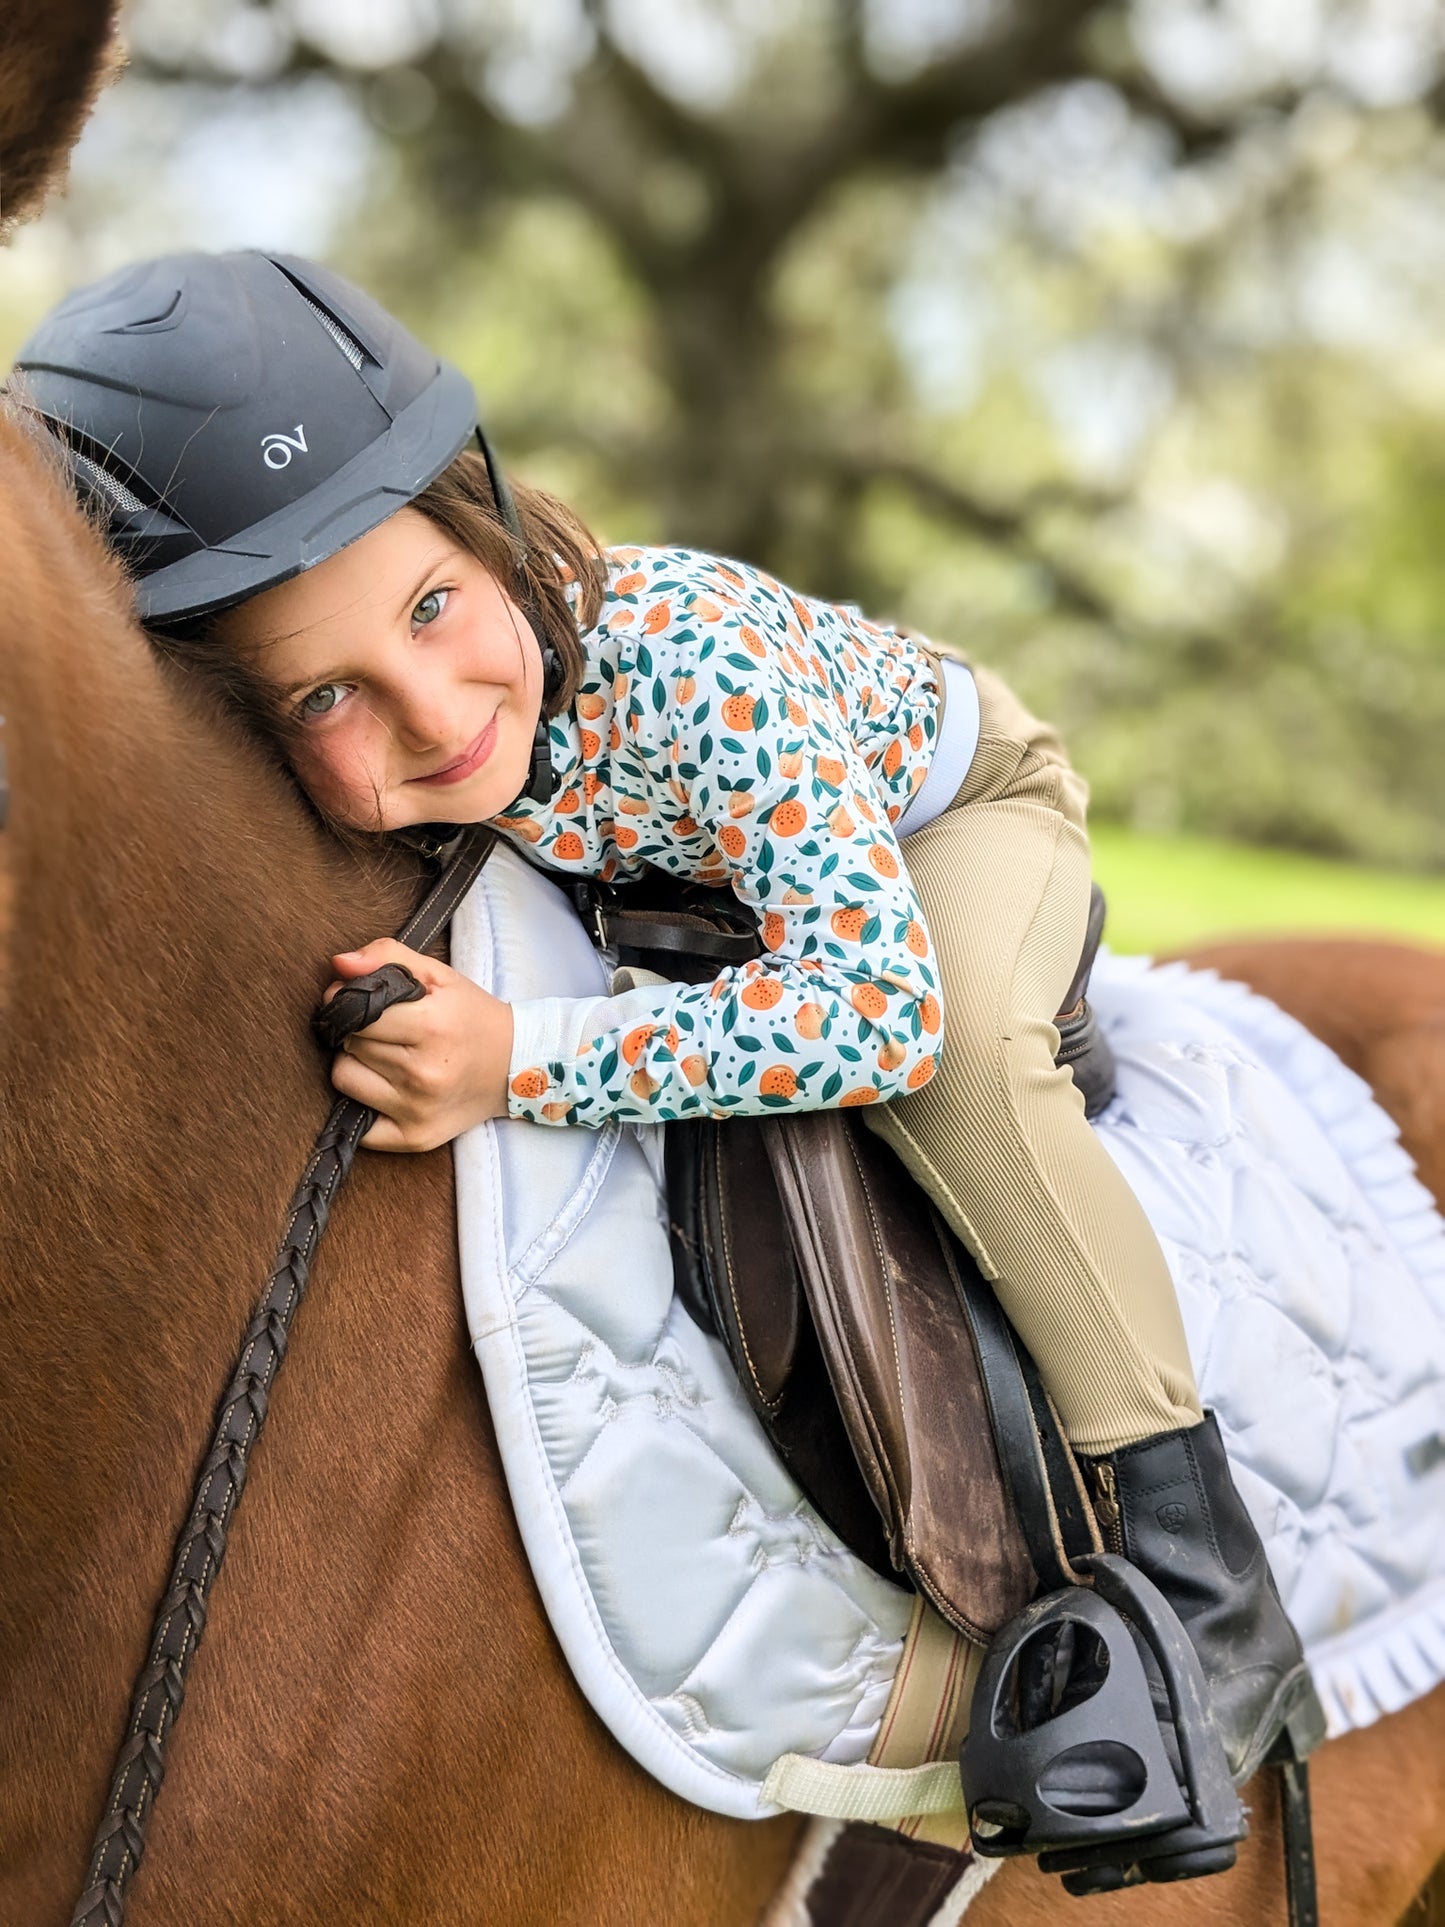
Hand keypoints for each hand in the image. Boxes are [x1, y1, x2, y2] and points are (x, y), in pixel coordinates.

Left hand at [323, 939, 513, 1151]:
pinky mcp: (413, 1137)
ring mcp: (417, 1110)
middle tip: (388, 1030)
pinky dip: (364, 1103)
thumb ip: (387, 957)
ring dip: (357, 1065)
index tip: (361, 1002)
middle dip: (359, 1033)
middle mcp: (424, 1073)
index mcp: (432, 1027)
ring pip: (344, 1079)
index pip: (357, 1014)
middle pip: (349, 1045)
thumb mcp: (439, 976)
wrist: (514, 1067)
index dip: (350, 1003)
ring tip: (388, 1057)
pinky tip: (387, 1089)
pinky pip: (357, 1122)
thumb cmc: (471, 1017)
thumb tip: (339, 964)